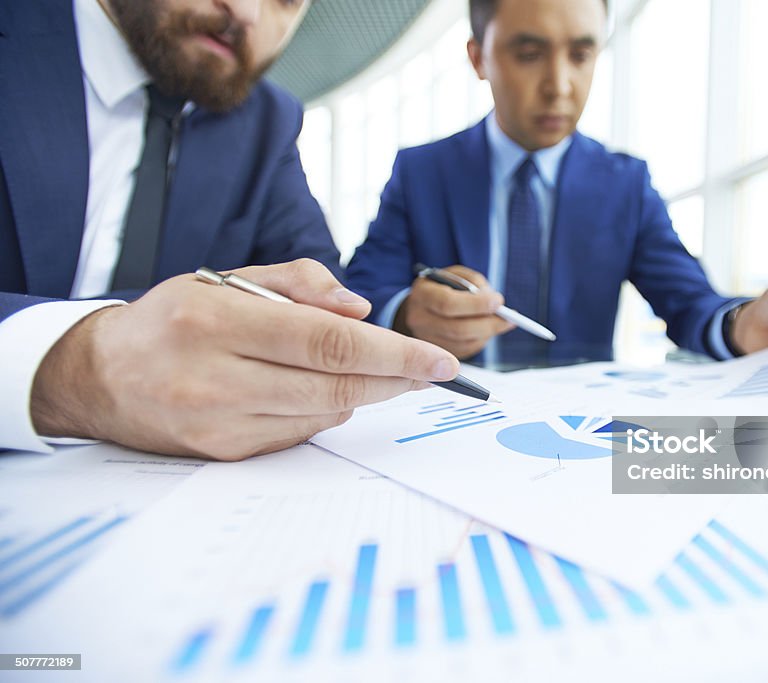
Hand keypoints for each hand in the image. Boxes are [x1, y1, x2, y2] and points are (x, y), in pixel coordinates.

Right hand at [29, 259, 459, 459]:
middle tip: (432, 371)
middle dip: (397, 379)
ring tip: (368, 370)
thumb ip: (299, 284)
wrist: (102, 376)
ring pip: (324, 412)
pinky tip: (316, 390)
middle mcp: (216, 376)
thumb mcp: (226, 279)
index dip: (394, 353)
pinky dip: (323, 410)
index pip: (328, 342)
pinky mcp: (224, 453)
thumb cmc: (173, 319)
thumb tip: (360, 311)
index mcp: (218, 320)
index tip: (439, 360)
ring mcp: (220, 423)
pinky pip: (299, 434)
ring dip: (361, 391)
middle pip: (335, 384)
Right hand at [395, 265, 513, 358]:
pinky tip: (487, 330)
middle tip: (508, 317)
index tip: (498, 302)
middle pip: (457, 329)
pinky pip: (465, 351)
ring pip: (464, 343)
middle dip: (488, 324)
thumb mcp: (456, 275)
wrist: (422, 306)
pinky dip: (482, 340)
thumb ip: (473, 283)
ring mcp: (426, 340)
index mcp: (422, 294)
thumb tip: (493, 302)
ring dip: (488, 333)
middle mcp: (420, 319)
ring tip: (501, 321)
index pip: (448, 303)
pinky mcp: (437, 353)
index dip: (476, 304)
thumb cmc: (443, 287)